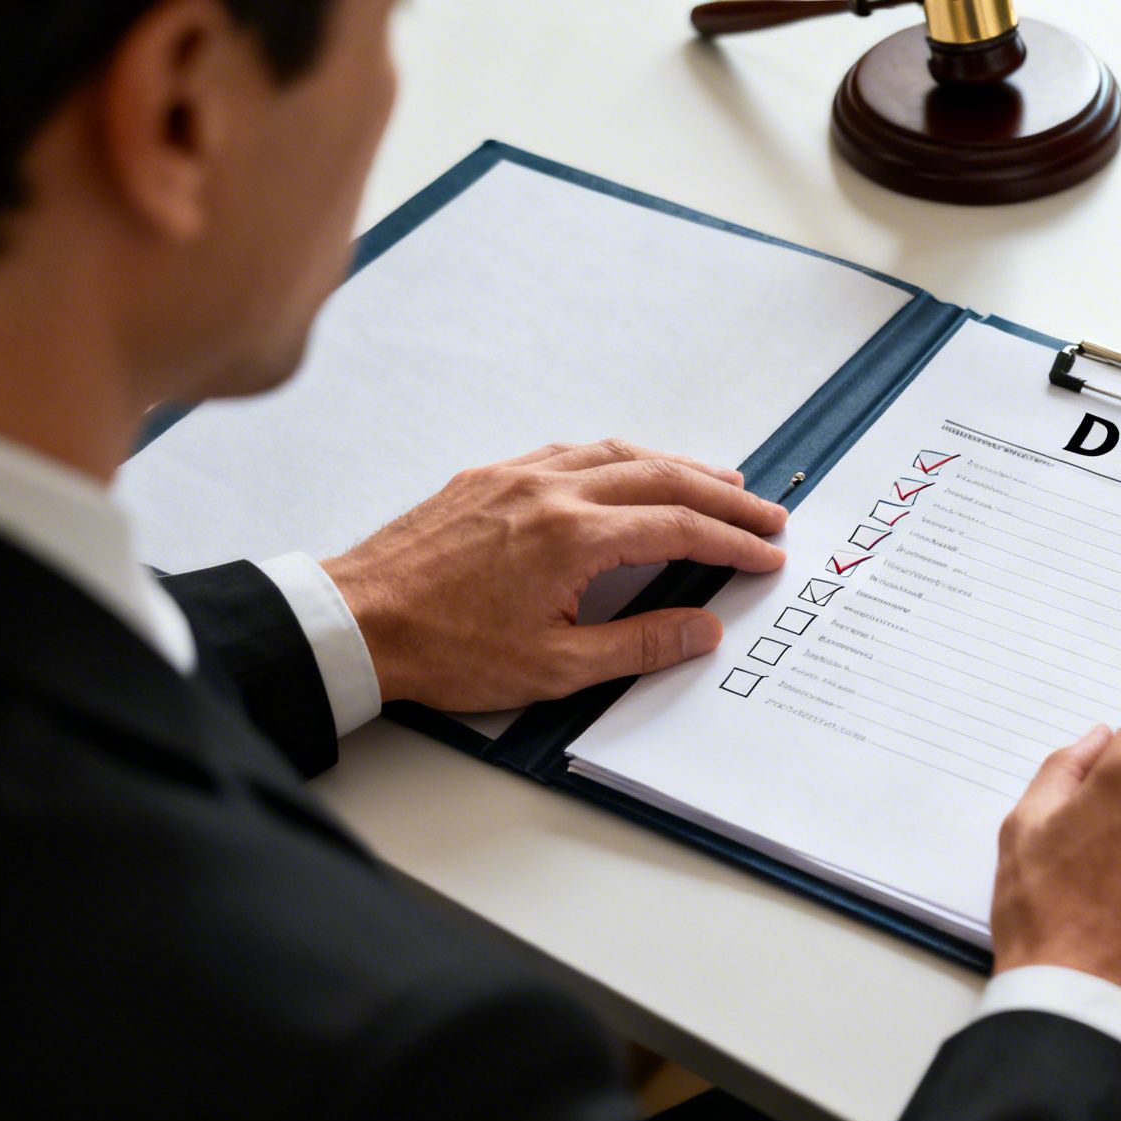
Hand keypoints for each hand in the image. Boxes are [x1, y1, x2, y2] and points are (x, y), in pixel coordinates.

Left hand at [321, 439, 786, 711]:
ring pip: (616, 452)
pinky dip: (616, 457)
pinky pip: (569, 452)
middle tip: (764, 511)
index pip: (678, 529)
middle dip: (722, 495)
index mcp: (573, 538)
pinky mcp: (487, 477)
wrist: (354, 622)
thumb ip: (640, 645)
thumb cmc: (444, 650)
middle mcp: (550, 492)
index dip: (732, 541)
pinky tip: (629, 469)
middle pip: (661, 478)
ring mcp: (516, 477)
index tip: (766, 553)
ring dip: (675, 465)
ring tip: (716, 479)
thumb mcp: (553, 668)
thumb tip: (703, 628)